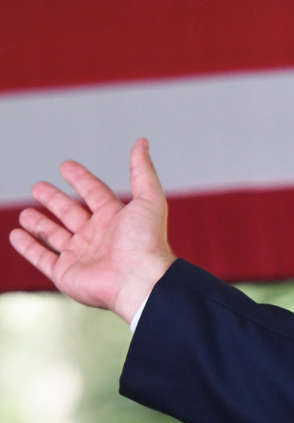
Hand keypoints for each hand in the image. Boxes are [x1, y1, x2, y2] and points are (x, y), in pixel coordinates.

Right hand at [8, 138, 174, 322]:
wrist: (139, 280)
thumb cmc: (147, 240)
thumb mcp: (149, 198)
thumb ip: (142, 170)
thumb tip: (142, 142)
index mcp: (116, 217)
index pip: (94, 192)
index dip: (80, 178)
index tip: (66, 166)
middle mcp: (98, 235)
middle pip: (71, 212)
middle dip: (55, 200)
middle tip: (38, 186)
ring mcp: (80, 255)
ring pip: (54, 235)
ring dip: (40, 224)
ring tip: (26, 212)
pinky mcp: (65, 273)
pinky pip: (41, 257)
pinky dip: (28, 247)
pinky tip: (16, 235)